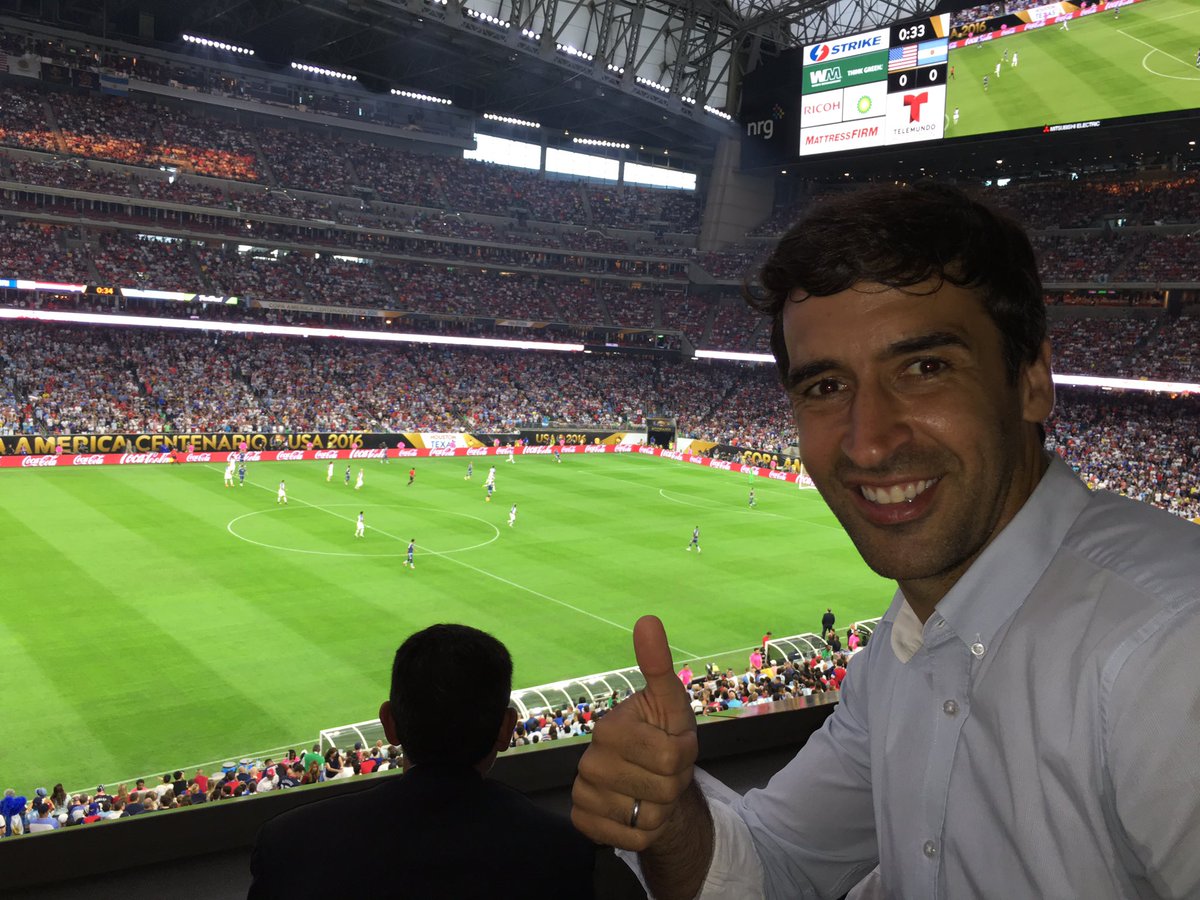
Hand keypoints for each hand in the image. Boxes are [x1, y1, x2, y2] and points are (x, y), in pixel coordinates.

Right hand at [572, 615, 698, 851]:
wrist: (650, 781)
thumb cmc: (663, 736)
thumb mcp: (670, 703)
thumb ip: (659, 665)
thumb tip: (648, 619)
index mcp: (610, 728)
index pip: (672, 757)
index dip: (685, 753)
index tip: (675, 743)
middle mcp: (589, 761)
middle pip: (664, 788)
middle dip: (676, 782)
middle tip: (664, 770)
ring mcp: (583, 793)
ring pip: (650, 817)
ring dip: (662, 808)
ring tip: (652, 789)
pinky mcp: (584, 822)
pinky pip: (633, 840)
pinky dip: (647, 832)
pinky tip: (638, 811)